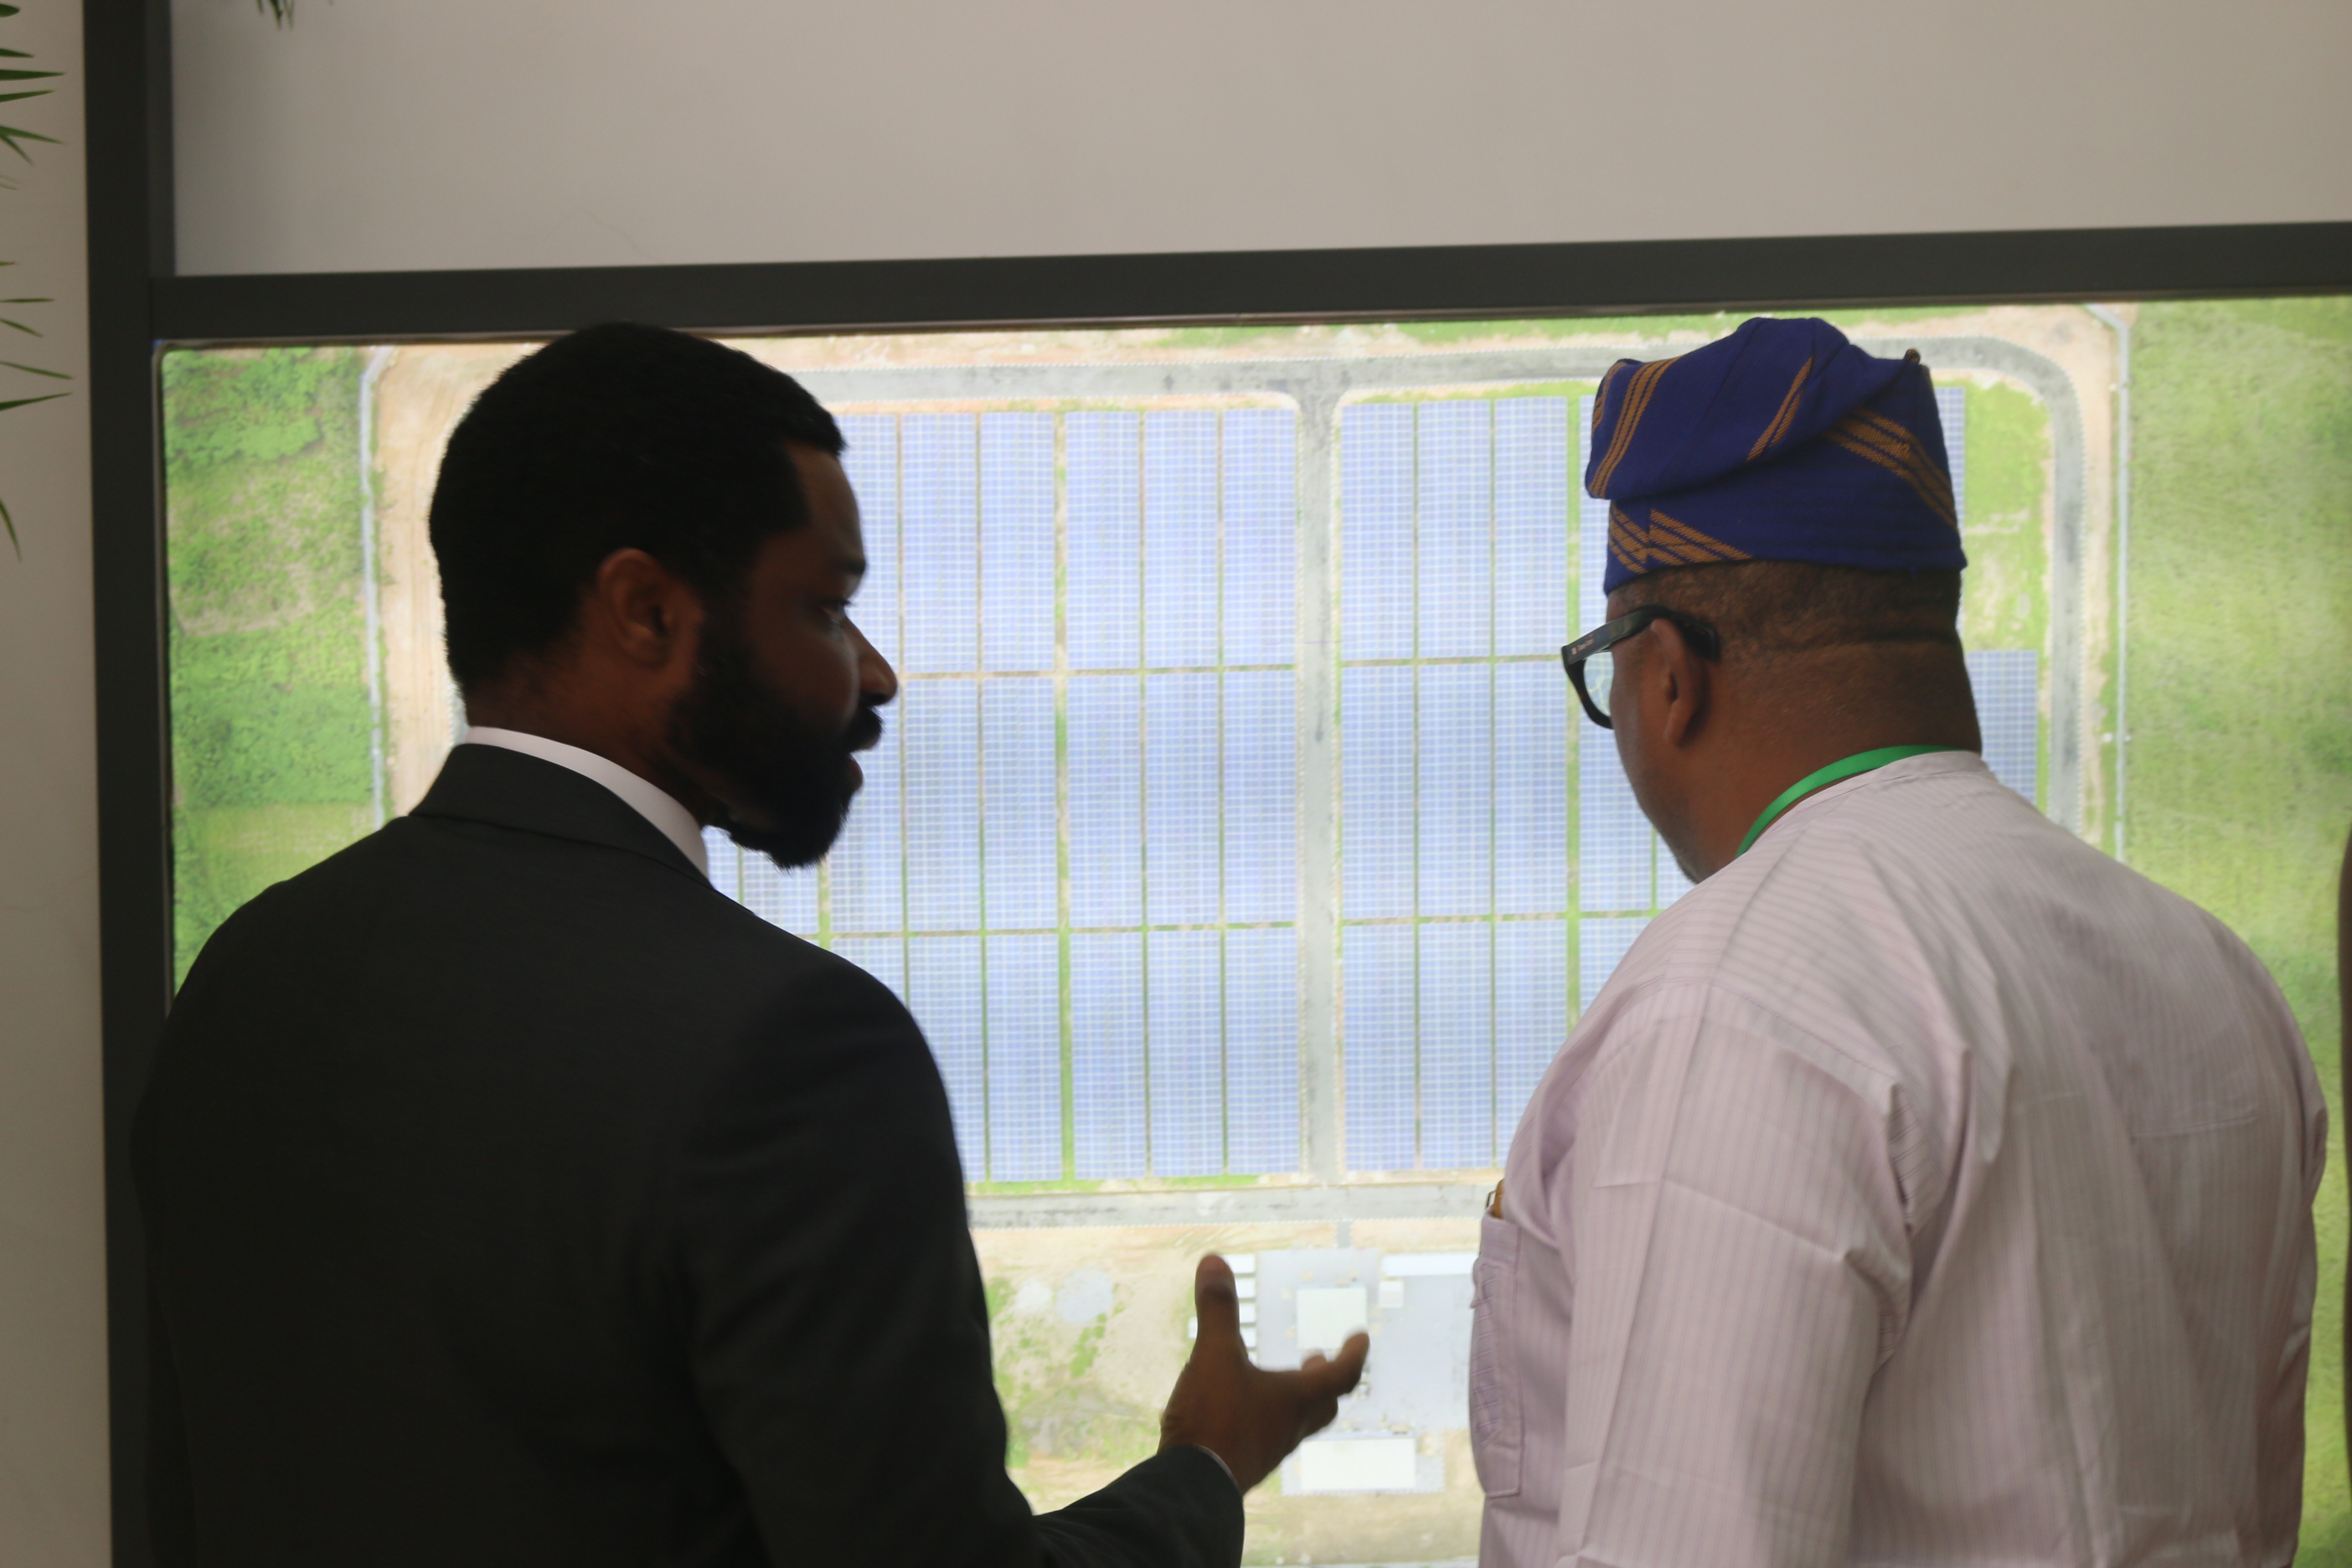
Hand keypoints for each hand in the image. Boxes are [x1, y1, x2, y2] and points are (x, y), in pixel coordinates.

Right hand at [1157, 1254, 1368, 1491]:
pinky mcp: (1243, 1464)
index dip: (1354, 1353)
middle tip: (1316, 1359)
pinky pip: (1264, 1437)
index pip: (1343, 1375)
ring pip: (1293, 1423)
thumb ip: (1217, 1310)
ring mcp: (1268, 1450)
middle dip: (1324, 1378)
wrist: (1192, 1486)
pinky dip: (1263, 1416)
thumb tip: (1215, 1260)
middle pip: (1323, 1404)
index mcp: (1296, 1399)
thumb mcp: (1213, 1355)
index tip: (1361, 1337)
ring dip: (1292, 1398)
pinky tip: (1238, 1410)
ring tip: (1275, 1381)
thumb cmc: (1214, 1419)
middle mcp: (1290, 1427)